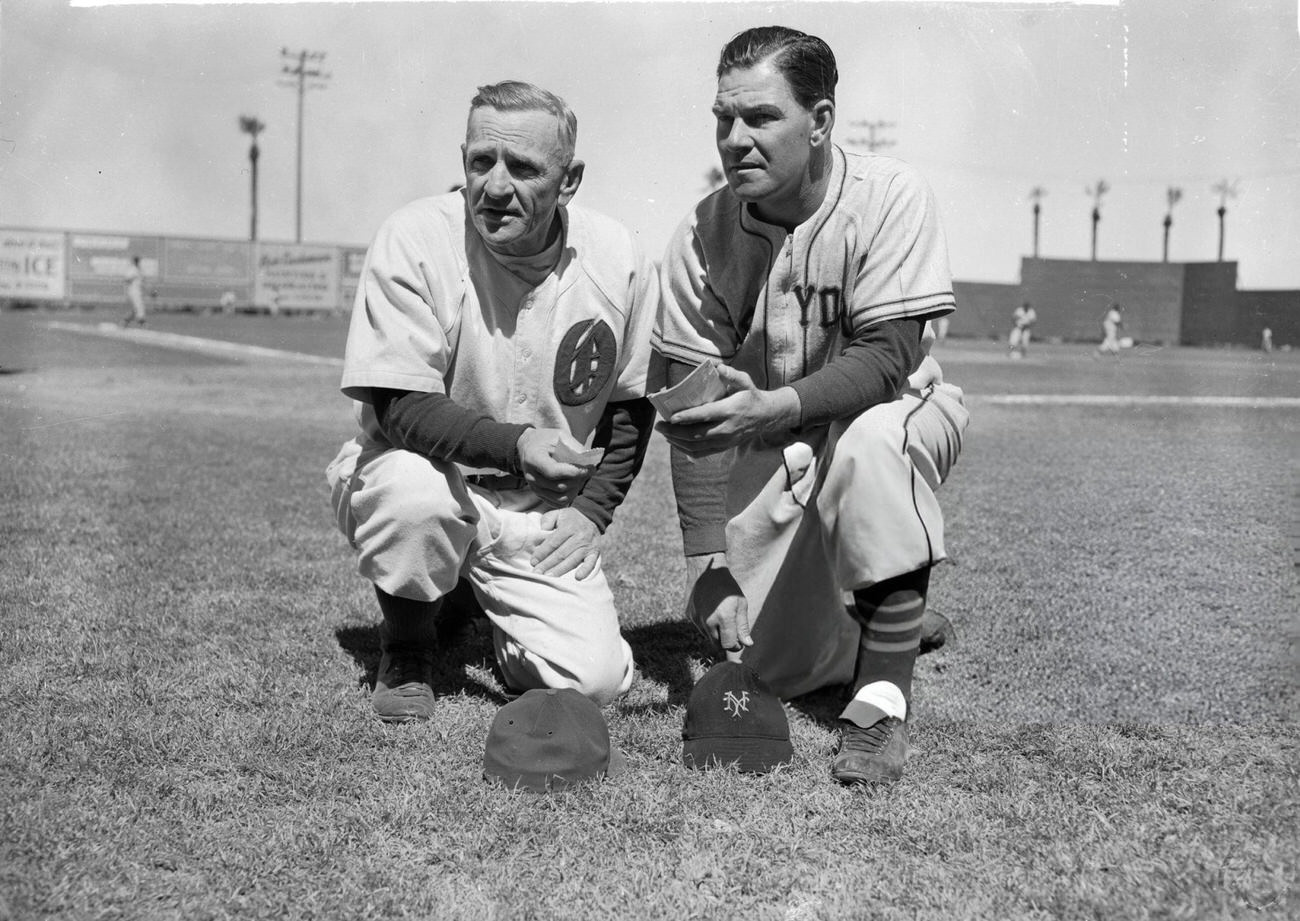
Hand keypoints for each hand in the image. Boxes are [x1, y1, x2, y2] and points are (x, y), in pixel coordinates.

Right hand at [516, 428, 593, 506]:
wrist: (528, 446)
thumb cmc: (545, 439)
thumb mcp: (559, 436)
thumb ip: (573, 447)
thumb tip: (588, 462)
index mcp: (533, 458)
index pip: (553, 472)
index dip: (574, 472)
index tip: (590, 467)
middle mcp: (531, 476)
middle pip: (559, 486)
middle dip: (579, 480)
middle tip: (590, 470)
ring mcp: (534, 487)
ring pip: (560, 498)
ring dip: (576, 489)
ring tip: (582, 478)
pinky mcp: (539, 494)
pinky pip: (557, 503)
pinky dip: (569, 496)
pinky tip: (574, 484)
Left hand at [530, 507, 600, 579]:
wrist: (591, 517)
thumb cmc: (569, 519)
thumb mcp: (557, 514)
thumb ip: (547, 520)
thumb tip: (541, 531)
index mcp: (569, 527)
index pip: (553, 542)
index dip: (542, 553)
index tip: (533, 562)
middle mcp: (579, 536)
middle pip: (561, 554)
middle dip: (547, 564)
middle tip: (537, 573)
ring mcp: (588, 546)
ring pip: (572, 560)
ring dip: (560, 570)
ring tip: (549, 577)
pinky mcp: (595, 553)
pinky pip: (591, 563)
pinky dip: (585, 571)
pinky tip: (577, 577)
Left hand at [656, 365, 800, 456]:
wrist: (766, 416)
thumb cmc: (751, 396)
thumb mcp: (745, 381)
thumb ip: (732, 375)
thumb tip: (717, 367)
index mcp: (730, 410)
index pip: (706, 416)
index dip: (687, 417)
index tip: (671, 417)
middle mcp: (727, 428)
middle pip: (697, 434)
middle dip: (675, 431)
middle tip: (660, 425)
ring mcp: (725, 441)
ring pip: (697, 446)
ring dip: (677, 441)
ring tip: (664, 433)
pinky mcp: (723, 447)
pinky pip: (701, 453)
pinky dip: (686, 450)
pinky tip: (675, 442)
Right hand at [686, 553, 751, 661]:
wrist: (706, 570)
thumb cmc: (727, 587)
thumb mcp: (741, 603)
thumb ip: (743, 626)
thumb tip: (748, 644)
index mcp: (724, 618)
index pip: (729, 645)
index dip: (736, 645)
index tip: (740, 641)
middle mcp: (707, 621)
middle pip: (717, 645)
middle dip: (725, 641)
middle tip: (732, 631)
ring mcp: (696, 619)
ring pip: (707, 636)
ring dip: (715, 632)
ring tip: (720, 615)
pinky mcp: (689, 615)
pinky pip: (699, 626)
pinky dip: (706, 623)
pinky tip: (710, 610)